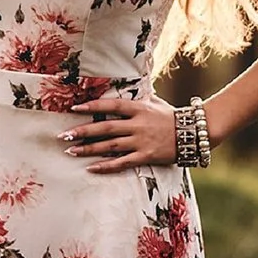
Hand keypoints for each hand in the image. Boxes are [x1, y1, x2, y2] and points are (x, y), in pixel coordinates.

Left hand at [60, 94, 188, 173]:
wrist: (194, 133)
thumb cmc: (172, 117)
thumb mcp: (154, 103)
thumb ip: (137, 99)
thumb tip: (123, 89)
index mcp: (139, 108)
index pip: (111, 105)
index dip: (92, 106)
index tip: (74, 108)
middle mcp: (138, 124)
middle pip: (105, 127)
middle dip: (82, 131)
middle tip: (63, 135)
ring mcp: (141, 141)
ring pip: (110, 146)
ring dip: (88, 149)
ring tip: (71, 151)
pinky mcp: (146, 156)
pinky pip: (122, 162)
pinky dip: (106, 166)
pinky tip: (91, 168)